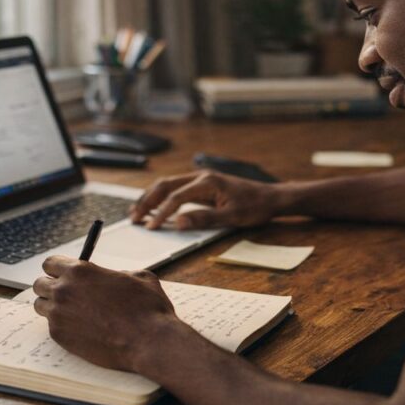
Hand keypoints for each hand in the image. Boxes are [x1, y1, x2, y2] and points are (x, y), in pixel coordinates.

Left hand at [33, 256, 181, 371]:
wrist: (149, 342)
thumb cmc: (148, 308)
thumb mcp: (139, 277)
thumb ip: (119, 273)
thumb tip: (114, 276)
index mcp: (80, 271)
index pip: (50, 263)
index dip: (58, 268)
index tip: (63, 274)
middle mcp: (63, 290)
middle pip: (39, 284)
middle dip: (50, 287)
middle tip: (65, 294)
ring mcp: (58, 315)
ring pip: (41, 306)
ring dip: (52, 307)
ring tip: (70, 312)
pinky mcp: (60, 337)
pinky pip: (51, 327)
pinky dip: (62, 326)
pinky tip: (80, 329)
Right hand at [129, 171, 282, 229]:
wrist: (271, 197)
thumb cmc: (255, 207)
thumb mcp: (232, 217)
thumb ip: (204, 219)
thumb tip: (179, 223)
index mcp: (207, 182)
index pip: (176, 197)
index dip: (162, 213)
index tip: (151, 227)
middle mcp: (201, 176)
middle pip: (165, 185)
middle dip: (147, 201)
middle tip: (133, 217)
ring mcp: (201, 179)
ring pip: (168, 184)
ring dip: (151, 197)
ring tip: (137, 211)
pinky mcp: (202, 185)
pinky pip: (176, 188)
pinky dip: (162, 197)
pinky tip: (154, 207)